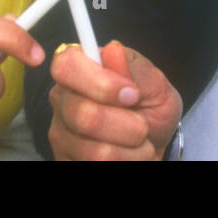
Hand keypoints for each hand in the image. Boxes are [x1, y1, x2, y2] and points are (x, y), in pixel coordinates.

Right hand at [47, 40, 181, 160]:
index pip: (66, 65)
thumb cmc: (150, 107)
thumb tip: (113, 50)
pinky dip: (125, 163)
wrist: (156, 143)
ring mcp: (61, 135)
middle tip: (143, 126)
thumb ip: (133, 69)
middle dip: (127, 125)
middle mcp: (62, 101)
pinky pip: (95, 167)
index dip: (100, 82)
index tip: (131, 94)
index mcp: (78, 70)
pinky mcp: (65, 161)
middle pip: (82, 114)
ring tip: (140, 144)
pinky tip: (128, 156)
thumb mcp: (154, 84)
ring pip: (95, 151)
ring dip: (131, 150)